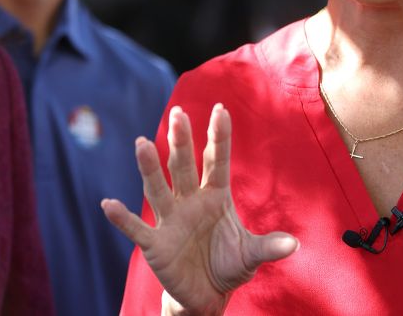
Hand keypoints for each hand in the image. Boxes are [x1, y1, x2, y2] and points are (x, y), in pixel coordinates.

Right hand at [101, 104, 299, 314]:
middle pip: (184, 167)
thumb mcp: (251, 255)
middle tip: (178, 113)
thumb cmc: (228, 265)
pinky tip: (108, 204)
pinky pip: (136, 228)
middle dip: (181, 141)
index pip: (217, 161)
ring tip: (141, 143)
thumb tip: (294, 244)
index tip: (221, 108)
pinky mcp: (156, 244)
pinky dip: (122, 218)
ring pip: (158, 189)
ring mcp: (170, 220)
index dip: (219, 137)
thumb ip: (268, 247)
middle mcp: (190, 202)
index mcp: (215, 196)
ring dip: (150, 168)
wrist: (207, 295)